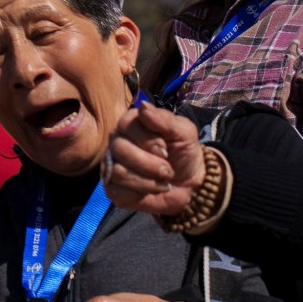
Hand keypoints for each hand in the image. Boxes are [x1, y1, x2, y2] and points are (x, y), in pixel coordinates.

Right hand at [103, 101, 204, 216]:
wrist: (191, 184)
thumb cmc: (183, 152)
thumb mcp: (183, 132)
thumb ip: (164, 119)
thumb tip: (143, 107)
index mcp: (130, 124)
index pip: (126, 125)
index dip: (148, 140)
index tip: (166, 150)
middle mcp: (116, 143)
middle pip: (120, 150)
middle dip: (150, 164)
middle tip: (168, 170)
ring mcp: (112, 166)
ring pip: (119, 172)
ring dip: (148, 182)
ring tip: (164, 182)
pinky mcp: (113, 189)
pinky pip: (118, 192)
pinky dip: (140, 194)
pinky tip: (152, 191)